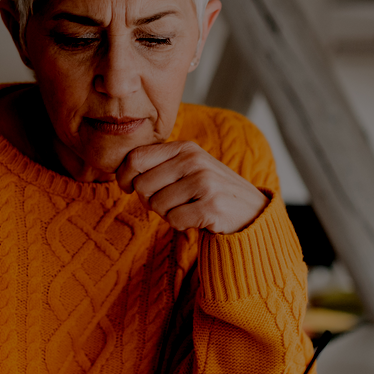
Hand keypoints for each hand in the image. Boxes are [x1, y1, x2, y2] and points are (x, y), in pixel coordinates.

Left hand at [115, 141, 268, 234]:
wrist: (250, 211)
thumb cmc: (209, 192)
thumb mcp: (188, 168)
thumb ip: (159, 165)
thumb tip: (123, 175)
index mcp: (184, 148)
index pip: (136, 158)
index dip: (125, 177)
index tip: (130, 188)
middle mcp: (194, 160)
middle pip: (143, 185)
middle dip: (149, 201)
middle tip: (168, 203)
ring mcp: (204, 182)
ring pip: (157, 205)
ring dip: (168, 214)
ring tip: (187, 209)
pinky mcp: (211, 206)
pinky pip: (174, 220)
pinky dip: (181, 225)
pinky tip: (196, 219)